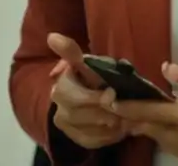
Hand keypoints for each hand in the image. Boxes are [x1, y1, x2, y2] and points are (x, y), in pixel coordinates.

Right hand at [47, 33, 127, 150]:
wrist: (90, 94)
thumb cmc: (91, 75)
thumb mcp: (85, 61)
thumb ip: (71, 51)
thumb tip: (51, 37)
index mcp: (61, 85)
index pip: (75, 96)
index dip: (94, 97)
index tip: (112, 93)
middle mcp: (59, 107)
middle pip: (84, 115)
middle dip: (106, 111)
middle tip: (123, 106)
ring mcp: (65, 124)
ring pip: (91, 129)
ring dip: (111, 123)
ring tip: (125, 115)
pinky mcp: (75, 138)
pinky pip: (94, 141)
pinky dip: (110, 135)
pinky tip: (119, 126)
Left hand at [113, 64, 177, 165]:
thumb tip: (165, 69)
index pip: (149, 111)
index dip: (127, 106)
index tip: (110, 100)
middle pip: (152, 130)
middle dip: (138, 119)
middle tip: (127, 107)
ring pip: (164, 141)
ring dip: (155, 129)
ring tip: (151, 116)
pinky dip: (172, 138)